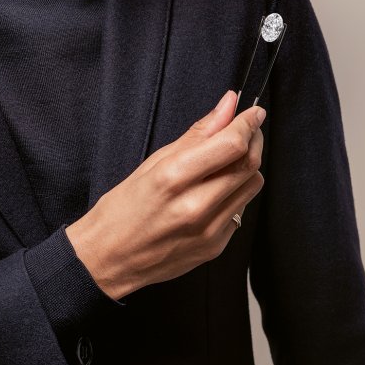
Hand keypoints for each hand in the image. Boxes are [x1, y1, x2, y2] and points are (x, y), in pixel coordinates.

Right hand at [65, 90, 264, 299]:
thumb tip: (227, 106)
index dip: (248, 124)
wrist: (109, 259)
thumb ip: (196, 135)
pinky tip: (215, 192)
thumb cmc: (122, 208)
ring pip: (251, 187)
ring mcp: (209, 230)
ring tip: (227, 161)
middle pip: (248, 164)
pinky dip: (235, 193)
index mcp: (173, 178)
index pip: (231, 145)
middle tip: (246, 130)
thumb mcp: (152, 163)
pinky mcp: (216, 246)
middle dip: (253, 140)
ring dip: (247, 167)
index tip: (254, 112)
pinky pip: (241, 210)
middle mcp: (195, 206)